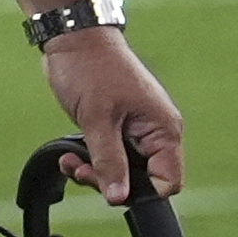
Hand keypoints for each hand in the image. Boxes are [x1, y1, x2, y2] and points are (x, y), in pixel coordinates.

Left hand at [43, 30, 183, 202]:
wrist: (73, 40)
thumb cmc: (90, 70)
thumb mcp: (97, 120)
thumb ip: (109, 161)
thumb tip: (119, 197)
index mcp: (163, 130)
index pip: (167, 180)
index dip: (140, 191)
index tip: (109, 188)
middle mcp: (155, 132)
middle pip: (143, 179)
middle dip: (111, 182)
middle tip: (81, 171)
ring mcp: (135, 130)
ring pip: (123, 169)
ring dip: (95, 171)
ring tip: (71, 161)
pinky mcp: (116, 127)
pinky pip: (109, 155)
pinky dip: (90, 159)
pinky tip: (70, 155)